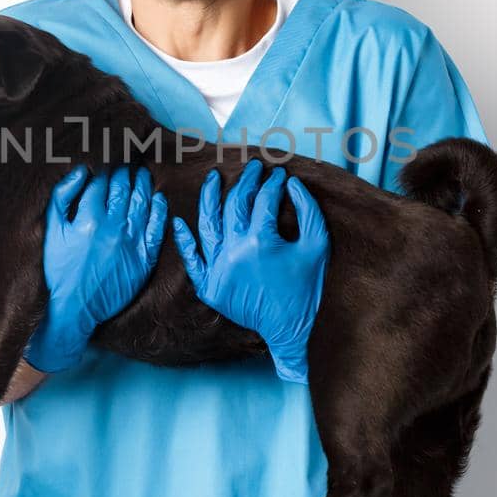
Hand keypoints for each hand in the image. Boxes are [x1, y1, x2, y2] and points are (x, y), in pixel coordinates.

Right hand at [26, 165, 167, 372]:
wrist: (75, 308)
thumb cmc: (59, 269)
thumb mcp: (52, 232)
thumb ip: (62, 198)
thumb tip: (80, 172)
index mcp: (89, 219)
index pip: (101, 183)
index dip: (105, 169)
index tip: (107, 161)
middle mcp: (114, 227)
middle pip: (124, 189)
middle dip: (125, 172)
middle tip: (127, 162)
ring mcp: (132, 242)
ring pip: (143, 203)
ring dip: (143, 185)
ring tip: (142, 174)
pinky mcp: (144, 257)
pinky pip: (157, 228)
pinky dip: (160, 210)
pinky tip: (159, 198)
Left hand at [170, 159, 330, 383]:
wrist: (291, 328)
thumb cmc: (306, 287)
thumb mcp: (317, 245)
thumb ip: (308, 210)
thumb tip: (291, 183)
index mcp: (260, 240)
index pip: (263, 200)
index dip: (273, 184)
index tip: (280, 175)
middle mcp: (234, 251)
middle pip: (234, 205)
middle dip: (246, 182)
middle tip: (253, 168)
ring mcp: (218, 269)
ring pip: (207, 225)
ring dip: (209, 198)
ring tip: (213, 178)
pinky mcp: (209, 286)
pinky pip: (192, 260)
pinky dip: (184, 241)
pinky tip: (179, 222)